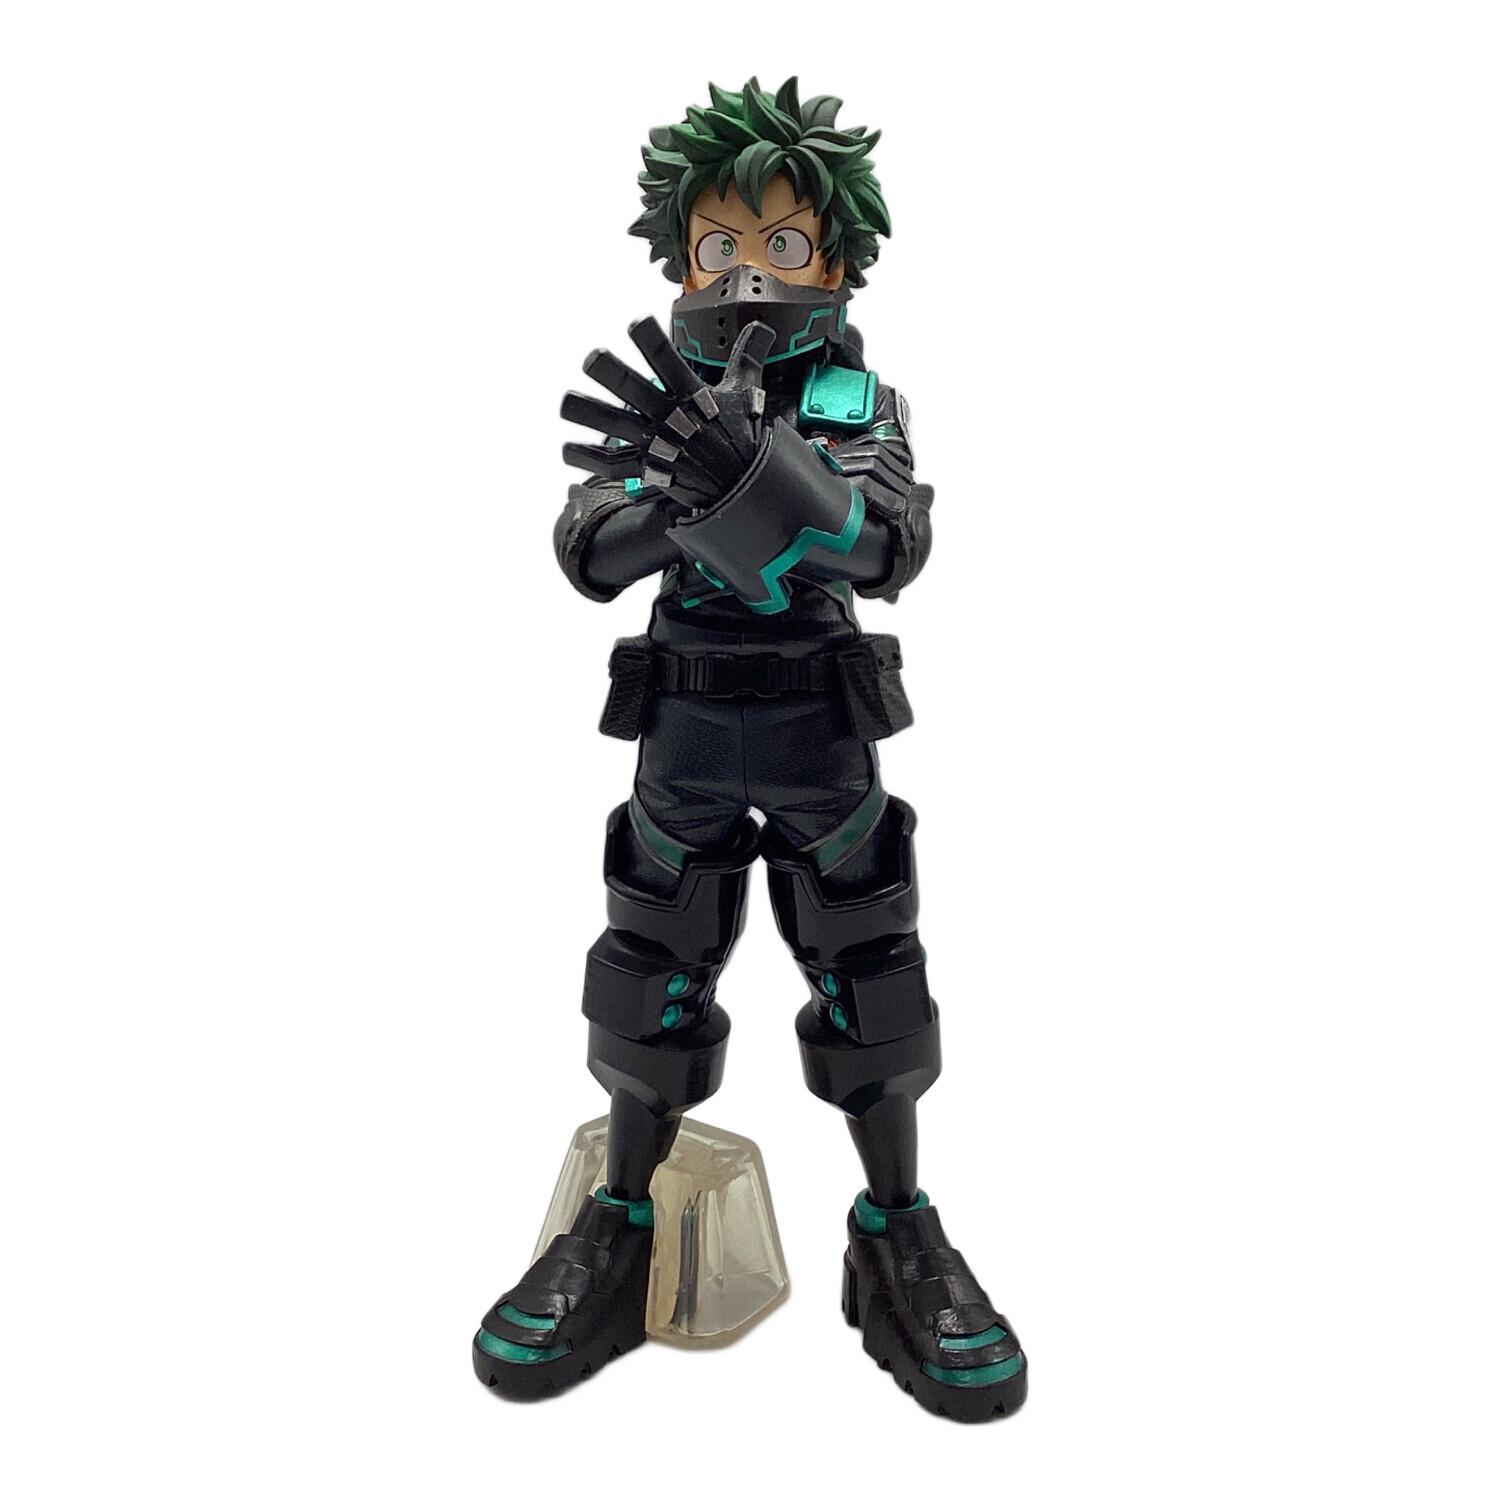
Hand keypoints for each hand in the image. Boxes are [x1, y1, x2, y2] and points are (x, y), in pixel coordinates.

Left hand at [560, 318, 774, 511]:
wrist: (742, 488)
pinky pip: (614, 463)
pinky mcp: (648, 468)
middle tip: (592, 360)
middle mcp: (669, 417)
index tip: (635, 325)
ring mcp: (656, 443)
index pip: (669, 361)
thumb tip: (762, 329)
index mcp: (691, 394)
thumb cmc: (741, 436)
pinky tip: (567, 448)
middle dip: (613, 375)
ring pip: (616, 425)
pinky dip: (589, 458)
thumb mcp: (746, 390)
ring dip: (590, 413)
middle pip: (635, 391)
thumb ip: (747, 355)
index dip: (652, 342)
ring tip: (567, 404)